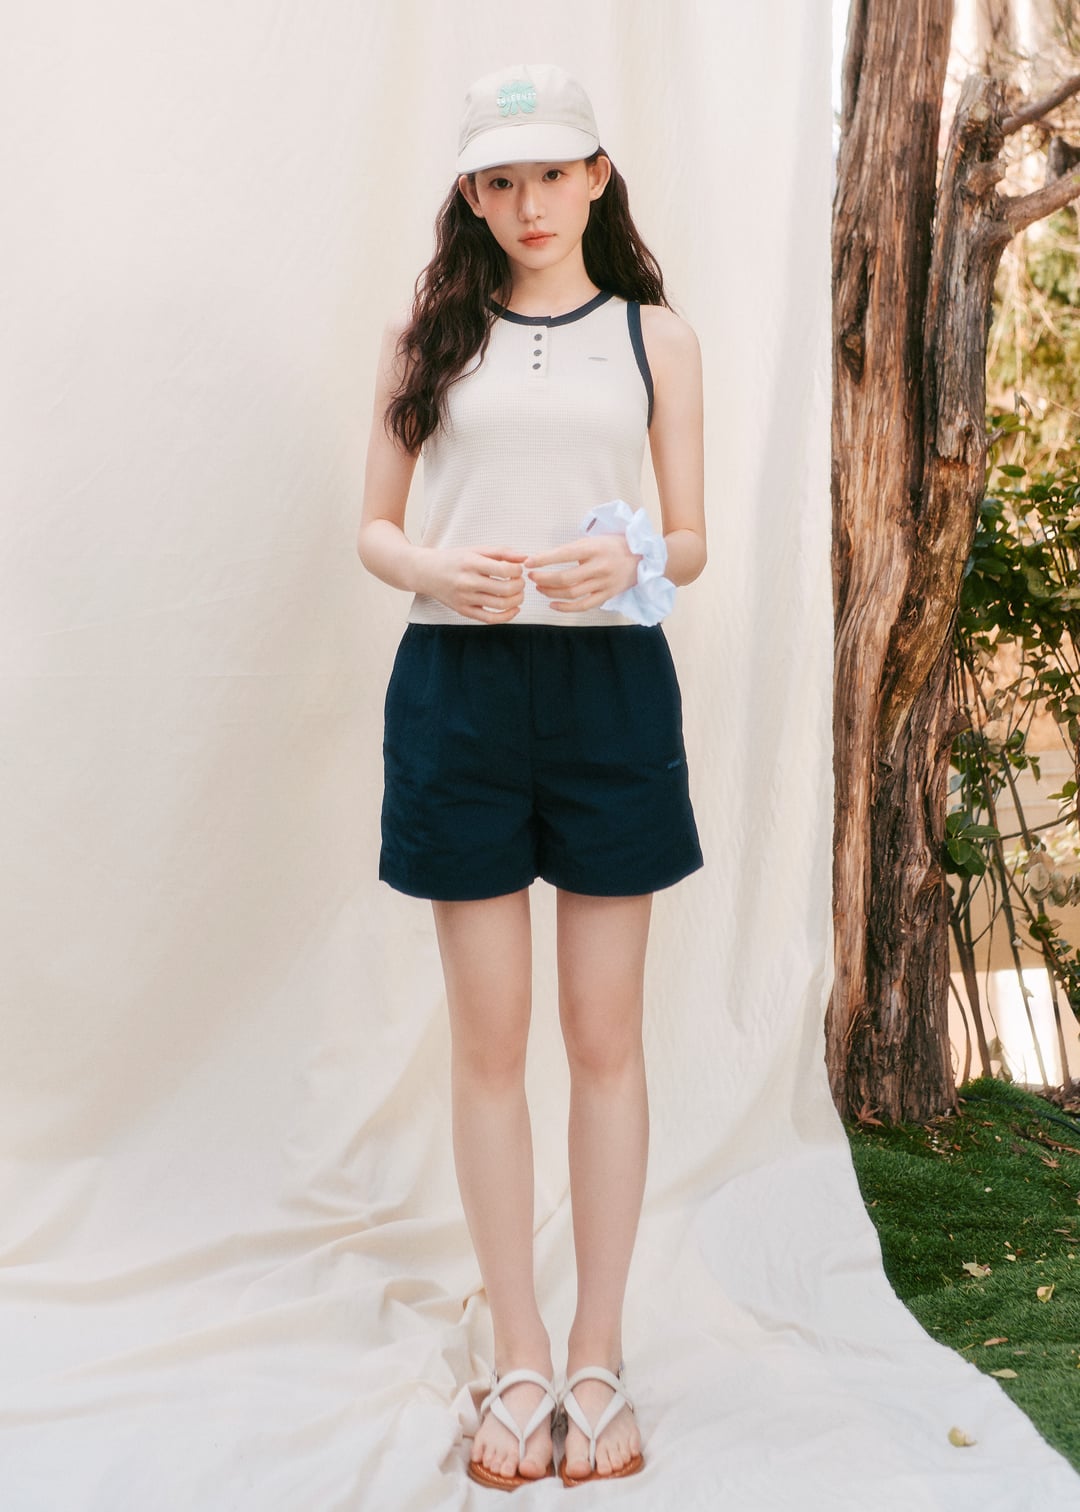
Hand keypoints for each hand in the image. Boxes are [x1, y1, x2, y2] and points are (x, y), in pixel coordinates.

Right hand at [417, 545, 527, 622]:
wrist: (426, 572)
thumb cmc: (455, 560)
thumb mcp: (476, 550)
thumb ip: (502, 552)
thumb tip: (525, 558)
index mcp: (471, 563)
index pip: (505, 570)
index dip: (518, 571)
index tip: (517, 569)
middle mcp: (467, 582)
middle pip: (506, 589)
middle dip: (520, 586)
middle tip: (519, 582)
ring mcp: (465, 599)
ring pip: (501, 605)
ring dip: (517, 600)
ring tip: (518, 593)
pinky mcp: (463, 611)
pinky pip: (490, 619)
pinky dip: (507, 616)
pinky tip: (514, 608)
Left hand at [524, 534, 639, 613]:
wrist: (644, 557)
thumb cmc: (614, 545)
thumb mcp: (595, 540)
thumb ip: (575, 549)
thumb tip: (546, 558)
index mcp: (595, 548)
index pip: (564, 554)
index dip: (544, 559)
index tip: (528, 562)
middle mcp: (600, 567)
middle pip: (566, 578)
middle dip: (544, 579)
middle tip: (532, 577)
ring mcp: (604, 583)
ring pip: (572, 593)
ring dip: (551, 592)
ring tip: (540, 588)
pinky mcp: (607, 595)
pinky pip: (584, 605)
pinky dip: (566, 607)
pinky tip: (552, 604)